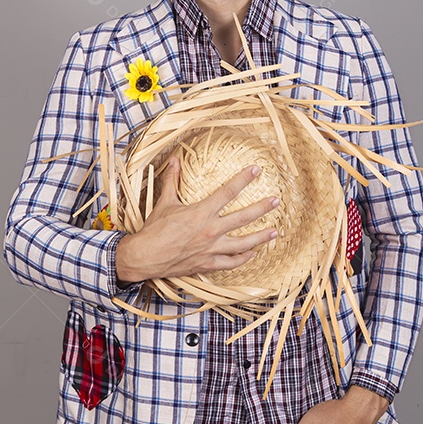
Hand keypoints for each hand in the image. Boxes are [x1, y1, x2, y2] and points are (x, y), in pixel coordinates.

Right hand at [115, 156, 279, 282]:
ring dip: (261, 237)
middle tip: (276, 201)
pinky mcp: (208, 264)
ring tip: (275, 231)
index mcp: (201, 212)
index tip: (256, 170)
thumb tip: (175, 159)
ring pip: (243, 243)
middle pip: (243, 218)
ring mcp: (211, 249)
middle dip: (262, 208)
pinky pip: (231, 262)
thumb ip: (172, 180)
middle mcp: (210, 230)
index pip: (228, 192)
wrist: (145, 256)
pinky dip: (244, 258)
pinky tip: (253, 252)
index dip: (244, 179)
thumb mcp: (164, 202)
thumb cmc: (154, 230)